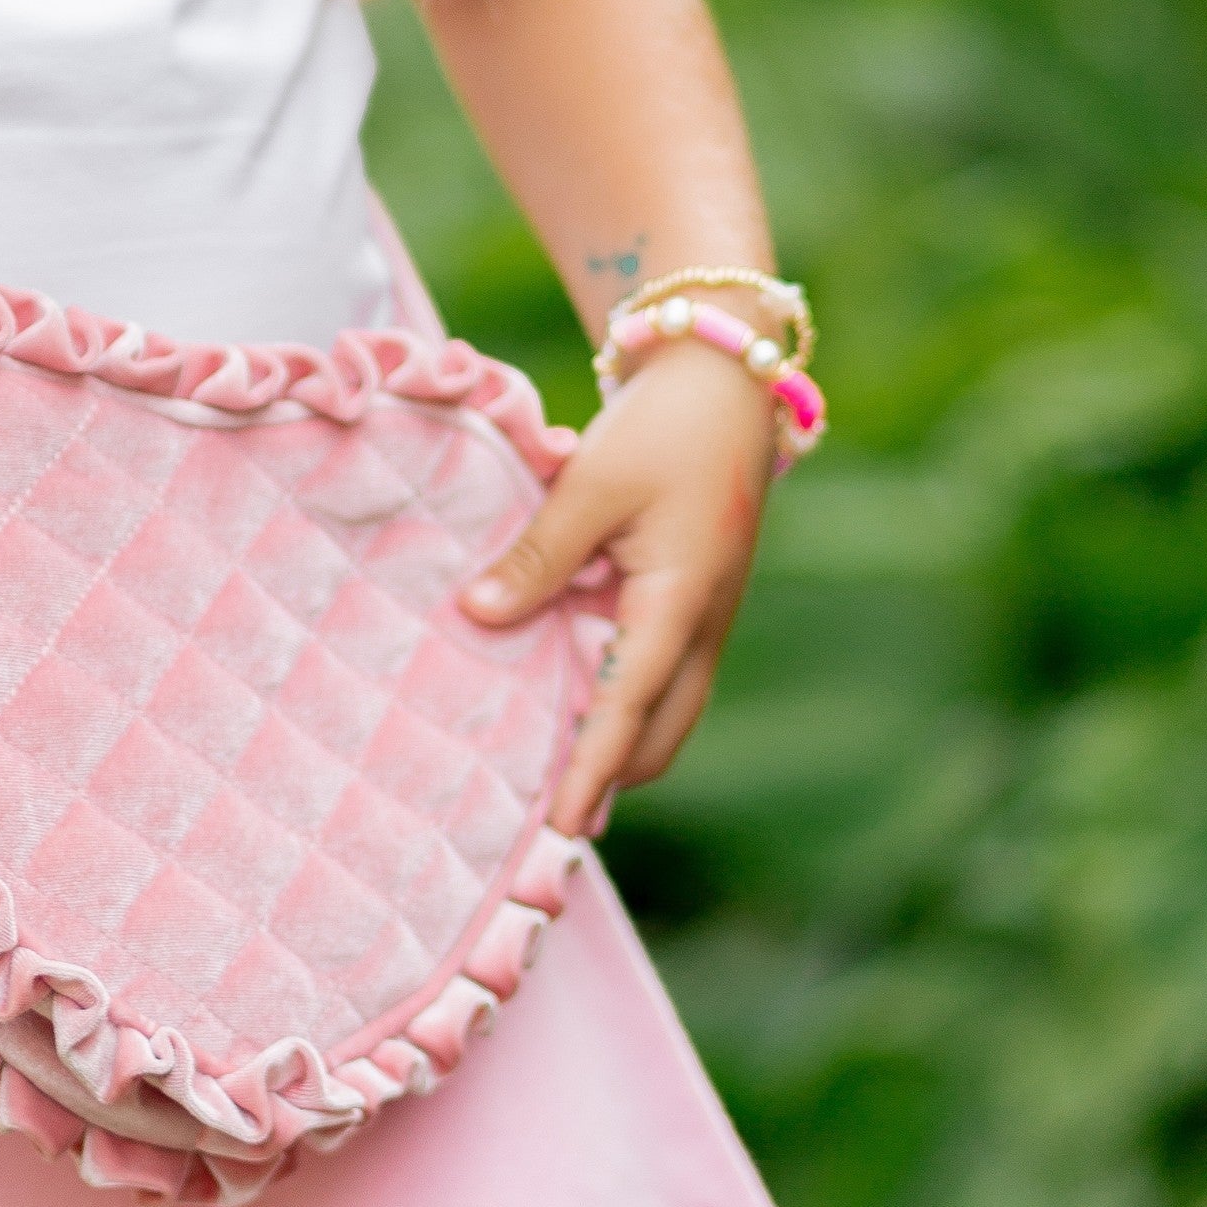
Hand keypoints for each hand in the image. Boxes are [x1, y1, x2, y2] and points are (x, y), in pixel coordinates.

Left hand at [461, 339, 774, 839]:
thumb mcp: (591, 485)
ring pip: (665, 708)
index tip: (564, 827)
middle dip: (610, 777)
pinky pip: (658, 671)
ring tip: (549, 774)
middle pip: (660, 733)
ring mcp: (702, 615)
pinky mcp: (693, 598)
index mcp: (679, 602)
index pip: (628, 708)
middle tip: (545, 816)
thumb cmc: (662, 427)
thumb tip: (479, 616)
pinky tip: (569, 696)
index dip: (592, 770)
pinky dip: (620, 697)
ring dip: (617, 742)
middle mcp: (700, 624)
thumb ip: (539, 557)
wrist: (726, 379)